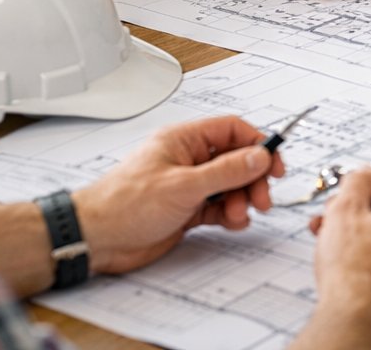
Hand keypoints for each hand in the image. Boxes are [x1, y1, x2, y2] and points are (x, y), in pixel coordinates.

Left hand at [72, 116, 283, 274]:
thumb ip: (226, 171)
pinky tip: (232, 222)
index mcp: (183, 141)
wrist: (96, 239)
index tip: (274, 164)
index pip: (232, 131)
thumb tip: (259, 156)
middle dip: (252, 179)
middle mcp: (188, 160)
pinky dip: (230, 214)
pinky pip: (219, 207)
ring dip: (242, 199)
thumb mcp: (183, 186)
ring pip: (230, 186)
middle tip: (261, 198)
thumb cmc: (124, 205)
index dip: (257, 144)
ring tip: (240, 215)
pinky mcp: (186, 210)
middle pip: (235, 160)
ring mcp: (188, 185)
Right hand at [308, 163, 370, 340]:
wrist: (357, 318)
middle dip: (367, 208)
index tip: (365, 176)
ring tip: (338, 237)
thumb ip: (358, 181)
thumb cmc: (355, 272)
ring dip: (370, 233)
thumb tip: (365, 175)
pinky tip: (357, 260)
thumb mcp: (345, 210)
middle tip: (343, 210)